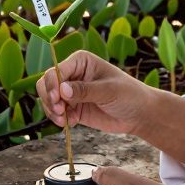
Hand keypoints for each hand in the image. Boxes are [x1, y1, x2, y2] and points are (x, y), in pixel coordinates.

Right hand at [36, 51, 155, 135]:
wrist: (138, 114)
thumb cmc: (129, 95)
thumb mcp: (109, 91)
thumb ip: (85, 90)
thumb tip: (62, 90)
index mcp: (80, 61)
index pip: (57, 70)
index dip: (53, 84)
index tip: (57, 99)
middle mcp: (73, 74)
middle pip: (46, 83)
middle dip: (49, 98)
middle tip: (60, 111)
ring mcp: (71, 92)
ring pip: (48, 99)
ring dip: (51, 110)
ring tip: (64, 120)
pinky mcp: (72, 108)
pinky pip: (56, 112)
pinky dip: (58, 119)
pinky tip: (70, 123)